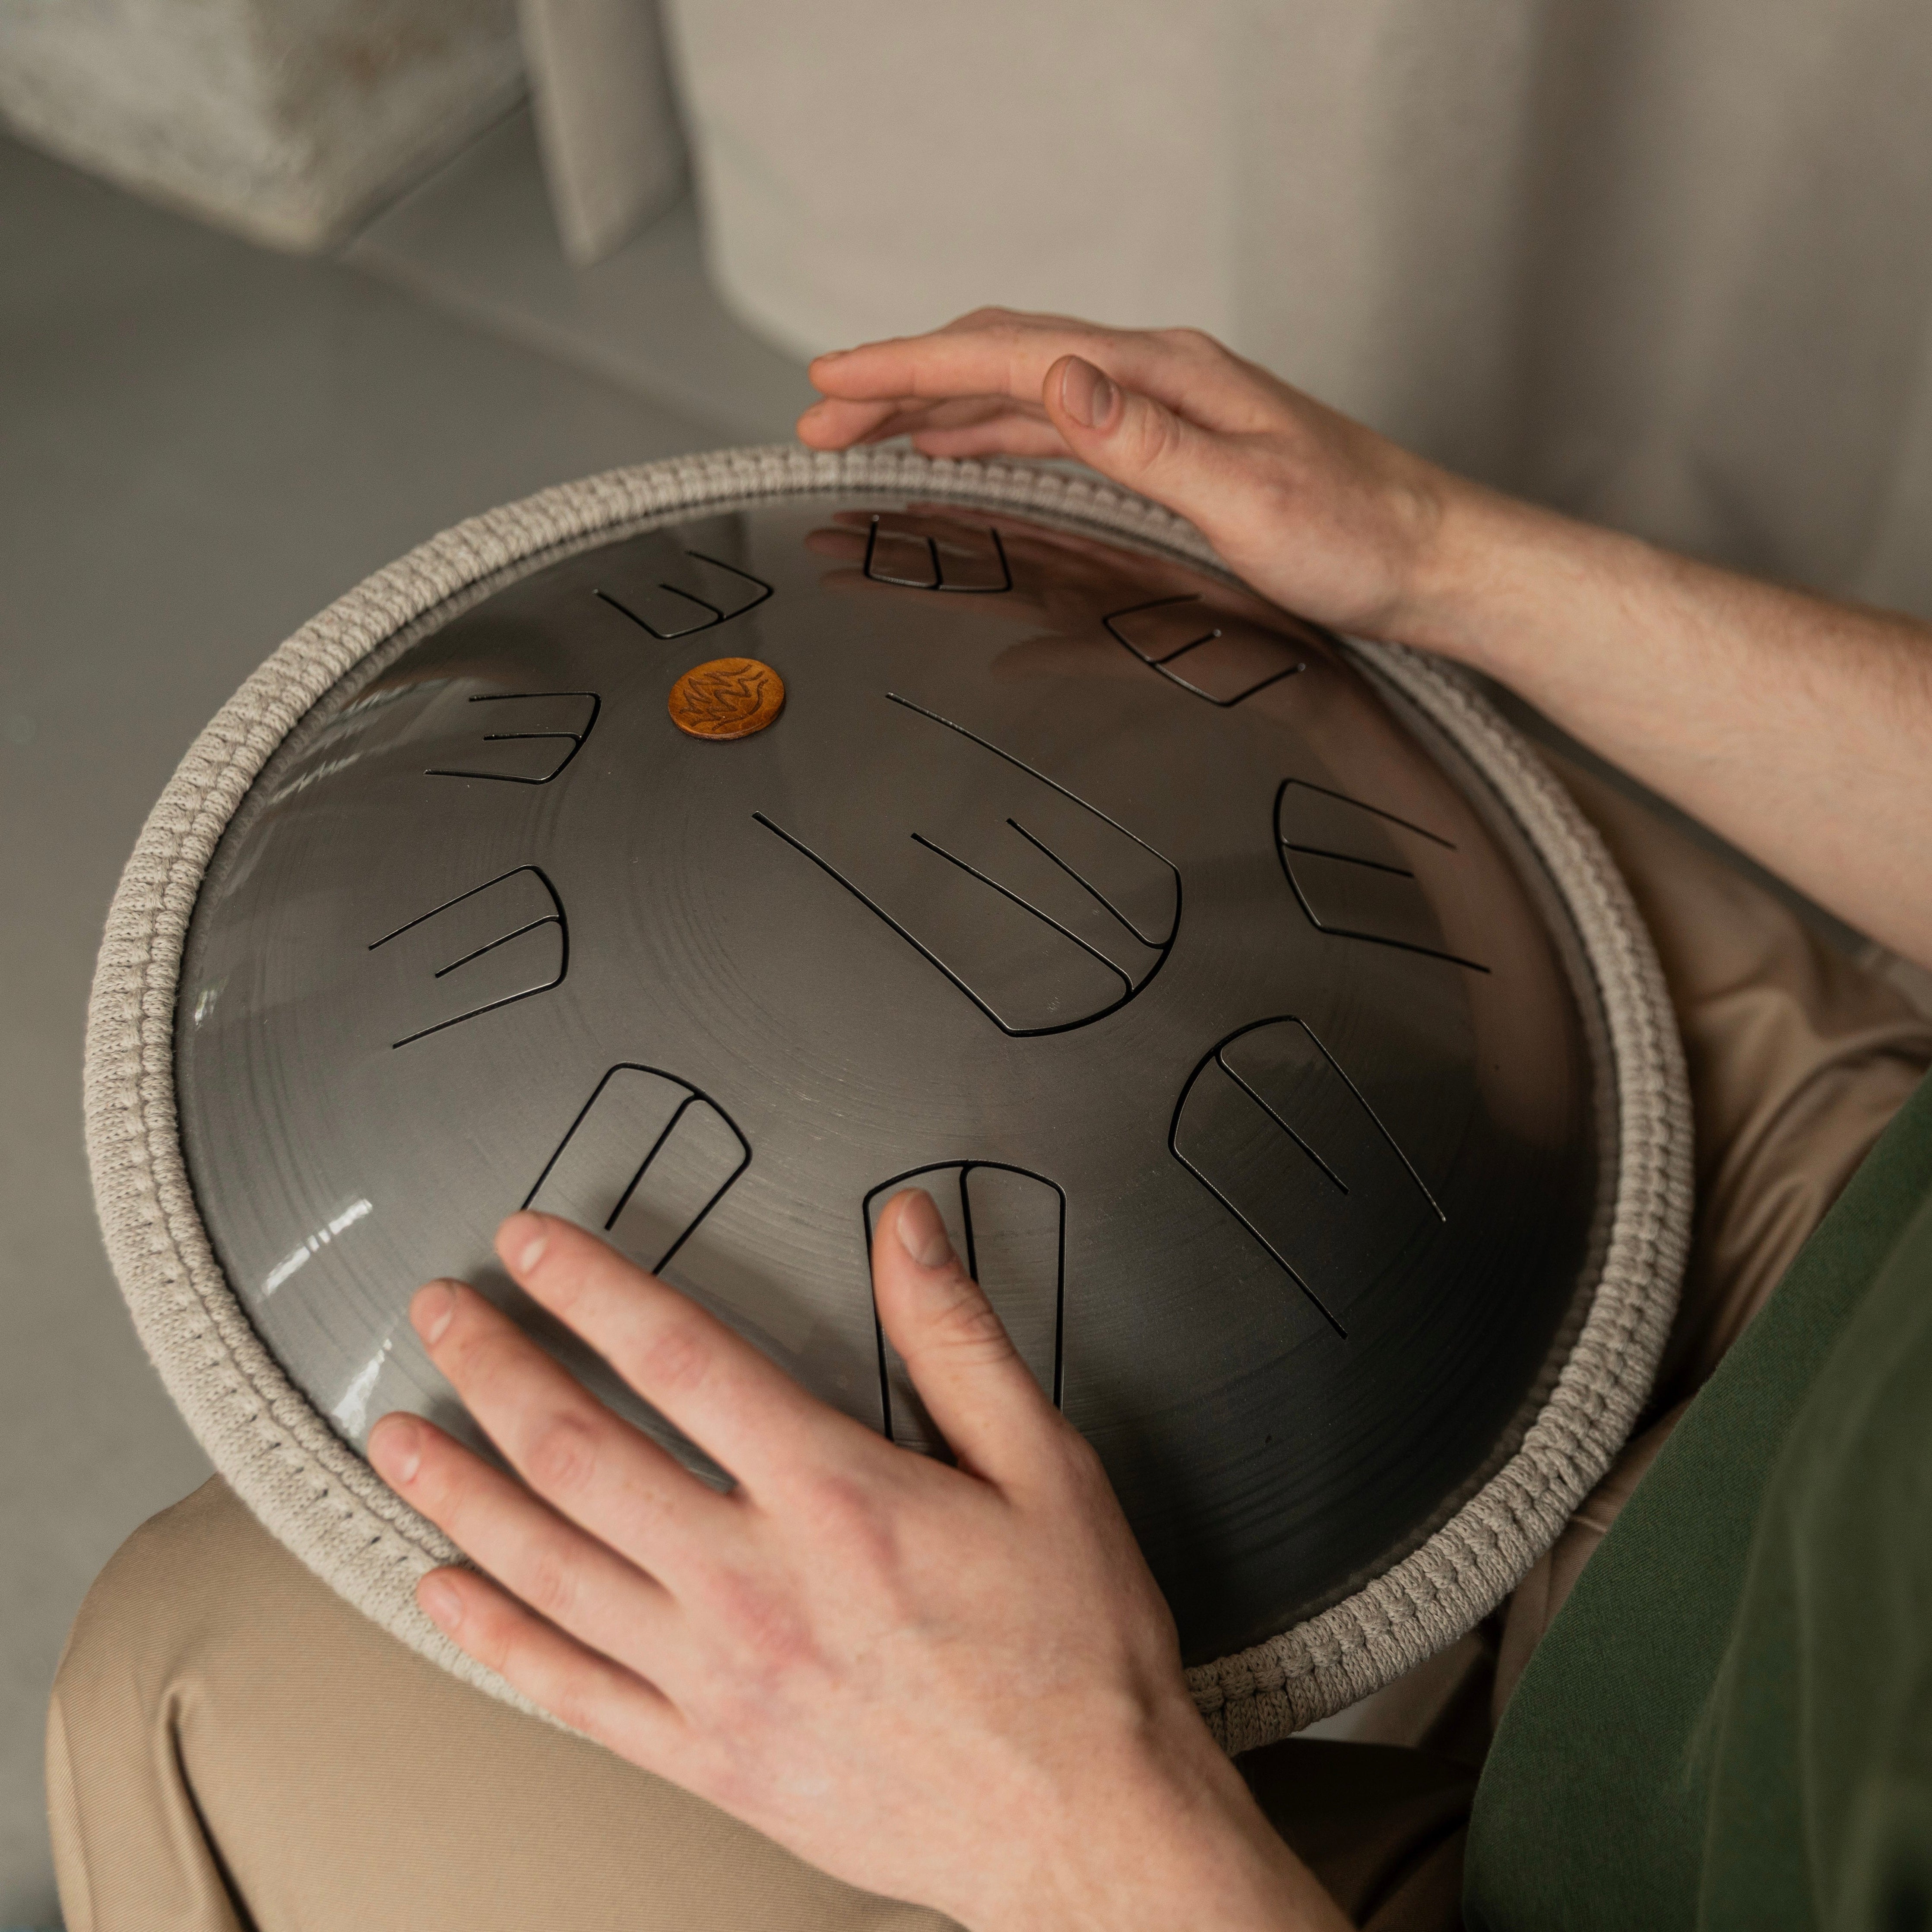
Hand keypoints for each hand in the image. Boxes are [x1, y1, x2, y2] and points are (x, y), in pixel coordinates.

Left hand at [368, 1197, 1344, 1931]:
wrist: (1086, 1826)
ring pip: (549, 1569)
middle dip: (495, 1368)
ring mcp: (720, 1678)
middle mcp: (759, 1582)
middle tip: (442, 1317)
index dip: (592, 1288)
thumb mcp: (1045, 1468)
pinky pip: (570, 1692)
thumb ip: (957, 1339)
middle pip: (582, 1454)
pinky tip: (443, 1595)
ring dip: (460, 1492)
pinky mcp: (708, 1756)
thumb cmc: (1071, 1649)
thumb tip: (904, 1231)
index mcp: (838, 1495)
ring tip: (400, 1439)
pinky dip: (493, 1639)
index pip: (680, 1359)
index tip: (535, 1248)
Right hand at [796, 307, 1459, 642]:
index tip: (832, 381)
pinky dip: (991, 436)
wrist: (1433, 562)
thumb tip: (1060, 381)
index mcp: (1165, 374)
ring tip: (863, 430)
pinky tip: (961, 455)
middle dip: (903, 381)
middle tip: (821, 415)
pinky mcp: (1170, 449)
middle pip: (1000, 360)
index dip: (912, 367)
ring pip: (1020, 391)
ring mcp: (1162, 410)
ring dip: (937, 408)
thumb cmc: (1359, 538)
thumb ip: (1148, 441)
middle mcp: (1156, 377)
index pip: (1011, 355)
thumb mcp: (1252, 496)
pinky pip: (1056, 429)